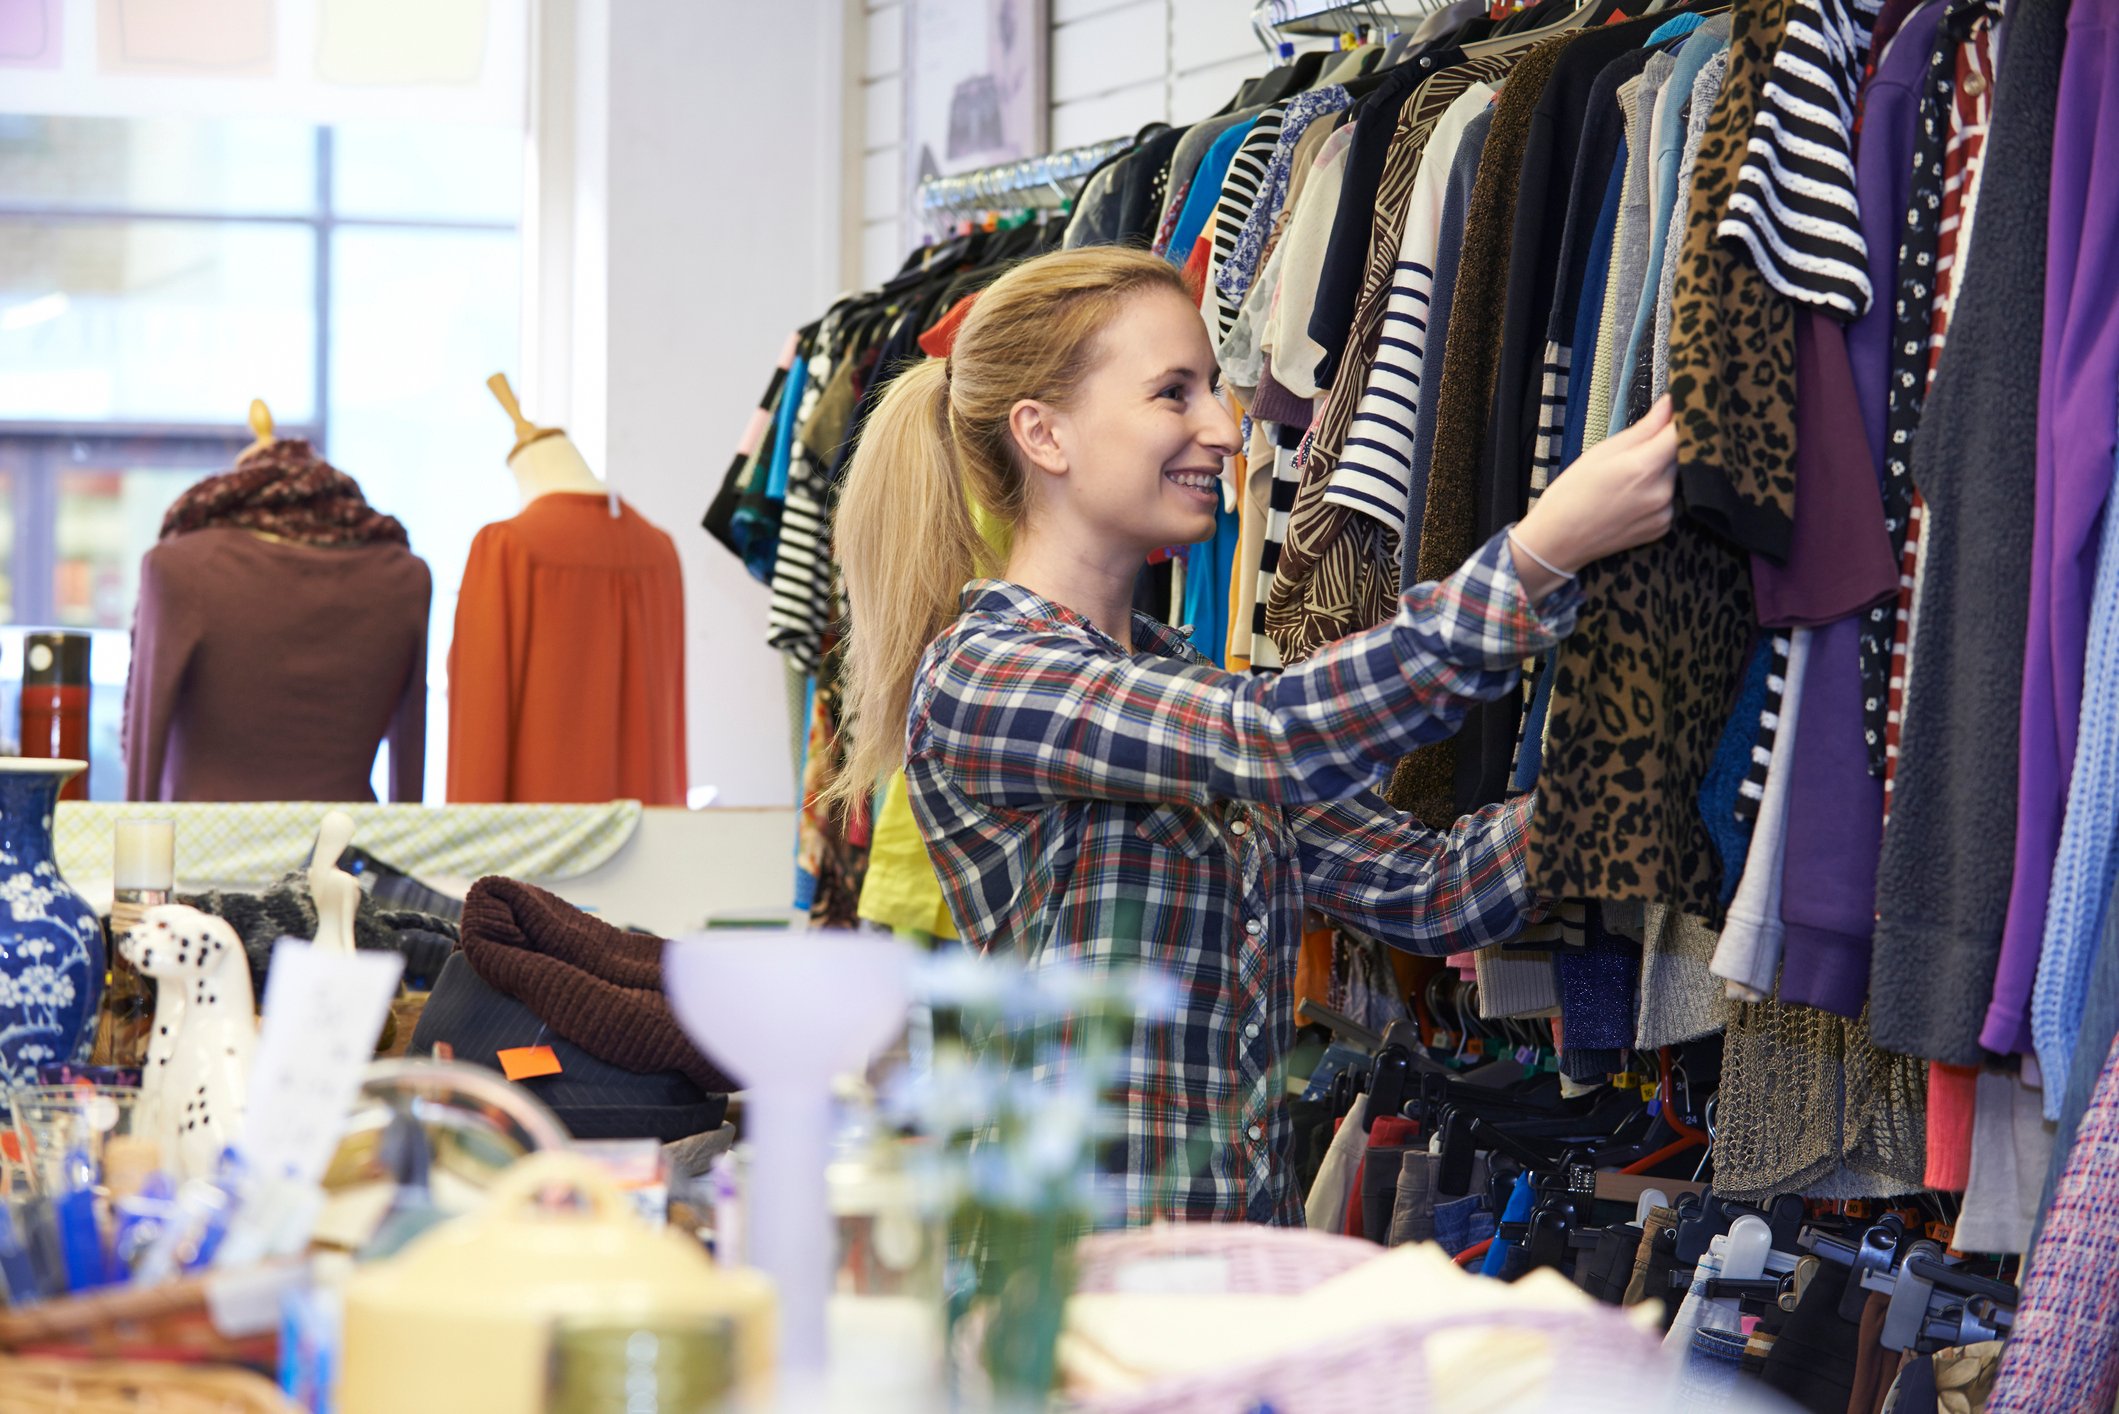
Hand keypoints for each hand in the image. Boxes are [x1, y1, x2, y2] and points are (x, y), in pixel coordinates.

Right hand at [1510, 394, 1678, 587]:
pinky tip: (1631, 498)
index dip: (1681, 419)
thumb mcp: (1602, 452)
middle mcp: (1661, 491)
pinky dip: (1657, 493)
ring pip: (1675, 477)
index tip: (1674, 413)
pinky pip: (1669, 499)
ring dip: (1661, 471)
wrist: (1559, 541)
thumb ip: (1644, 428)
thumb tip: (1670, 404)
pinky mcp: (1663, 527)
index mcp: (1643, 467)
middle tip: (1636, 452)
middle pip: (1681, 455)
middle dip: (1665, 447)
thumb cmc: (1572, 494)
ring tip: (1628, 479)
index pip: (1682, 432)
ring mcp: (1664, 512)